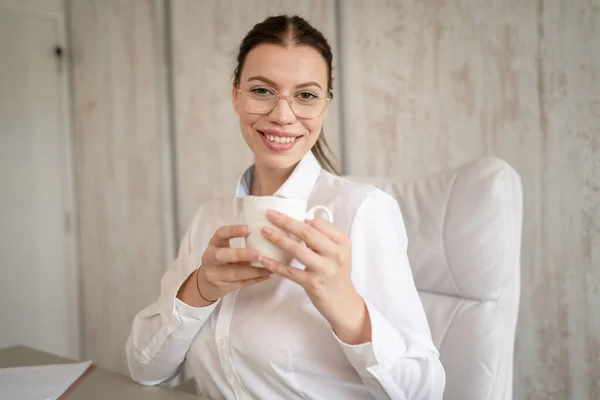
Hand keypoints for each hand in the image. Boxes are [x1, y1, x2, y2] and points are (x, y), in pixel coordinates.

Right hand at [177, 225, 269, 306]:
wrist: (206, 284)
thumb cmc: (220, 261)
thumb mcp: (224, 249)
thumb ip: (239, 244)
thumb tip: (266, 238)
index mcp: (213, 244)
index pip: (220, 234)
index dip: (233, 231)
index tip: (249, 229)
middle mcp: (210, 259)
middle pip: (222, 255)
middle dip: (240, 254)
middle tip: (257, 253)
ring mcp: (214, 274)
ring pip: (235, 273)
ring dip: (254, 271)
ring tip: (269, 267)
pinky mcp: (221, 287)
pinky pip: (240, 284)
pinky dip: (255, 279)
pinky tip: (266, 275)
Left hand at [259, 210, 370, 343]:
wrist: (343, 302)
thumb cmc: (337, 273)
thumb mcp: (339, 252)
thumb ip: (324, 238)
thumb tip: (301, 222)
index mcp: (342, 243)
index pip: (319, 223)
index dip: (302, 219)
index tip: (288, 218)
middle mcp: (336, 254)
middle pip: (307, 233)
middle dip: (286, 222)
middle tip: (270, 215)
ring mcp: (324, 270)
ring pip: (297, 249)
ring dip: (277, 238)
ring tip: (264, 231)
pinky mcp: (313, 284)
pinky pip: (289, 271)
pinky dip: (274, 264)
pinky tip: (263, 259)